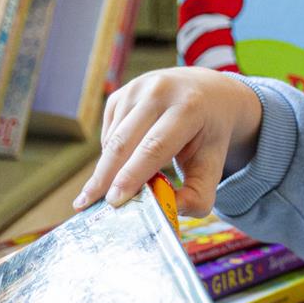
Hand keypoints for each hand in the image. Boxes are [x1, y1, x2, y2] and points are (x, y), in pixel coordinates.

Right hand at [73, 68, 264, 215]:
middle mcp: (159, 92)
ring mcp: (136, 88)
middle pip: (124, 142)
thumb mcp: (214, 165)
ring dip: (107, 169)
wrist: (208, 92)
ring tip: (105, 194)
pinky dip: (111, 154)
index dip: (131, 175)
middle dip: (104, 177)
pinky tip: (124, 165)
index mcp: (189, 107)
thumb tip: (163, 213)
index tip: (114, 201)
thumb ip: (197, 196)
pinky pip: (108, 132)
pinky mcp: (120, 94)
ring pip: (112, 139)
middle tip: (89, 205)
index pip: (154, 147)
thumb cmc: (209, 135)